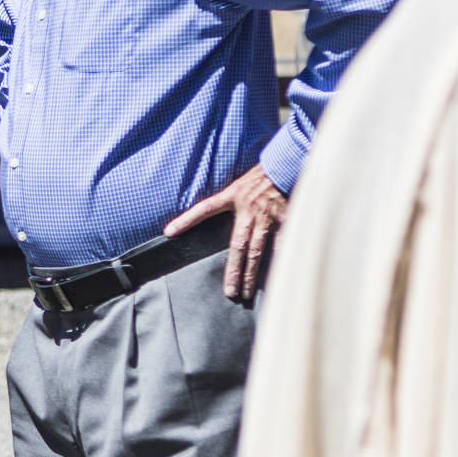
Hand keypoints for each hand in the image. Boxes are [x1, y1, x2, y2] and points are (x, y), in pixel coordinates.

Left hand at [164, 162, 287, 301]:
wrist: (288, 164)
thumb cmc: (262, 175)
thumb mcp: (238, 183)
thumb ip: (227, 200)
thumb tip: (208, 215)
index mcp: (233, 197)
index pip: (204, 208)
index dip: (186, 219)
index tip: (169, 232)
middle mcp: (248, 210)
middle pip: (237, 246)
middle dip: (233, 270)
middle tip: (229, 292)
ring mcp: (267, 217)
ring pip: (258, 251)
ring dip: (252, 274)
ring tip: (247, 292)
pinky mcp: (286, 220)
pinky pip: (283, 245)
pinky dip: (281, 262)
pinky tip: (278, 279)